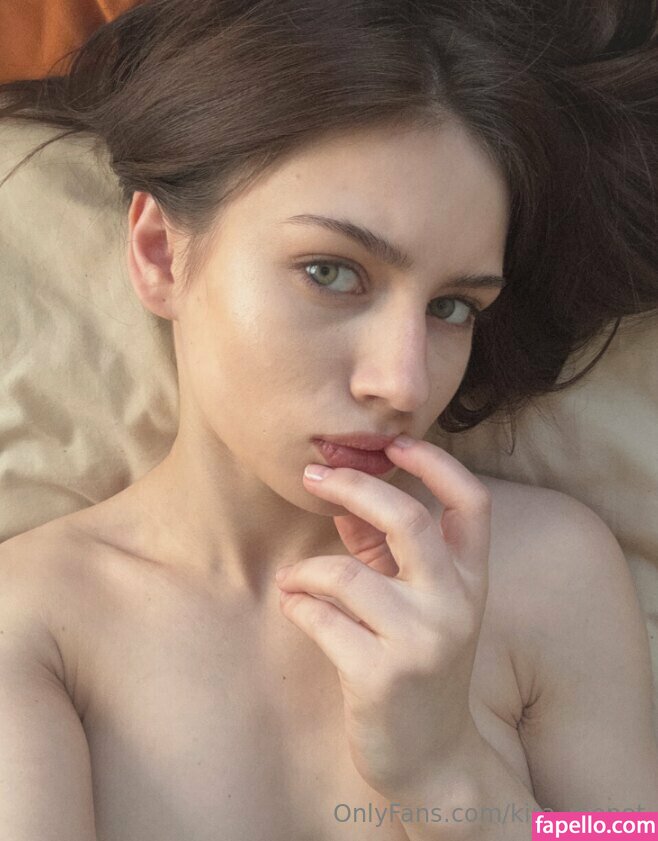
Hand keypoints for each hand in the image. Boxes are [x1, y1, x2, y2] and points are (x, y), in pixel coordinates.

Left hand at [275, 435, 490, 800]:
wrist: (433, 758)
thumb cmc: (417, 663)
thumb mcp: (414, 602)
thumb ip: (383, 550)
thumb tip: (341, 495)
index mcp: (471, 580)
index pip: (471, 502)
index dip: (436, 463)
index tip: (396, 441)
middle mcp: (455, 605)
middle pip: (410, 519)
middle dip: (354, 486)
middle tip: (314, 475)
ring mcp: (421, 642)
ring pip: (346, 574)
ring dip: (305, 570)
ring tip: (292, 580)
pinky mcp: (381, 677)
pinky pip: (320, 619)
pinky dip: (298, 605)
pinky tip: (294, 608)